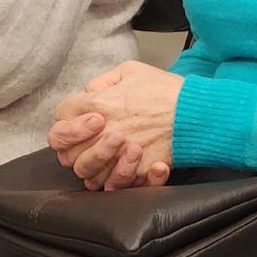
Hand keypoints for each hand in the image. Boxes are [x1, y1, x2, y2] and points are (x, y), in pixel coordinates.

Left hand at [51, 61, 182, 189]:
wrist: (196, 115)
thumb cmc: (167, 92)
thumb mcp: (132, 71)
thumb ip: (104, 81)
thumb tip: (89, 92)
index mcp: (97, 104)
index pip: (61, 116)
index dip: (70, 118)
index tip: (89, 117)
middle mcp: (102, 132)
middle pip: (66, 151)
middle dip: (76, 145)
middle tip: (96, 137)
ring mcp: (115, 155)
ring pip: (85, 172)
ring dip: (94, 163)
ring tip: (113, 151)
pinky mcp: (132, 172)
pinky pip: (110, 185)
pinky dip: (113, 179)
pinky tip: (124, 164)